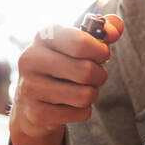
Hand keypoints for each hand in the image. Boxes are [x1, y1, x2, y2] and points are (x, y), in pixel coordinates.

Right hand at [8, 18, 120, 144]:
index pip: (80, 42)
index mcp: (44, 36)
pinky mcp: (36, 113)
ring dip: (92, 94)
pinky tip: (69, 106)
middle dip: (99, 76)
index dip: (100, 51)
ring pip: (85, 95)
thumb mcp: (79, 45)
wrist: (32, 103)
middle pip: (86, 71)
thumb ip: (102, 30)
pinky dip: (83, 111)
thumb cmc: (63, 67)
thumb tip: (114, 30)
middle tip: (95, 76)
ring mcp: (30, 87)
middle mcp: (31, 59)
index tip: (102, 55)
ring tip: (81, 91)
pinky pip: (80, 113)